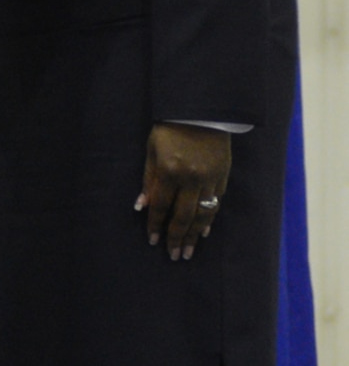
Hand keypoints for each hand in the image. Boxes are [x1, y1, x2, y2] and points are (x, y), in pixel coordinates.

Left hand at [135, 124, 230, 261]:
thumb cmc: (169, 128)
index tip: (153, 241)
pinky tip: (203, 231)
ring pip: (202, 214)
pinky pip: (216, 203)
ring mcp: (210, 178)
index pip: (161, 206)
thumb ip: (149, 180)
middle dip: (176, 238)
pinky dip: (209, 219)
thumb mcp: (152, 150)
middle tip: (174, 256)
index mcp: (170, 170)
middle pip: (183, 216)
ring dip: (194, 235)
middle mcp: (191, 177)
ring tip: (188, 251)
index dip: (156, 225)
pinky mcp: (223, 175)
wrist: (200, 109)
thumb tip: (142, 207)